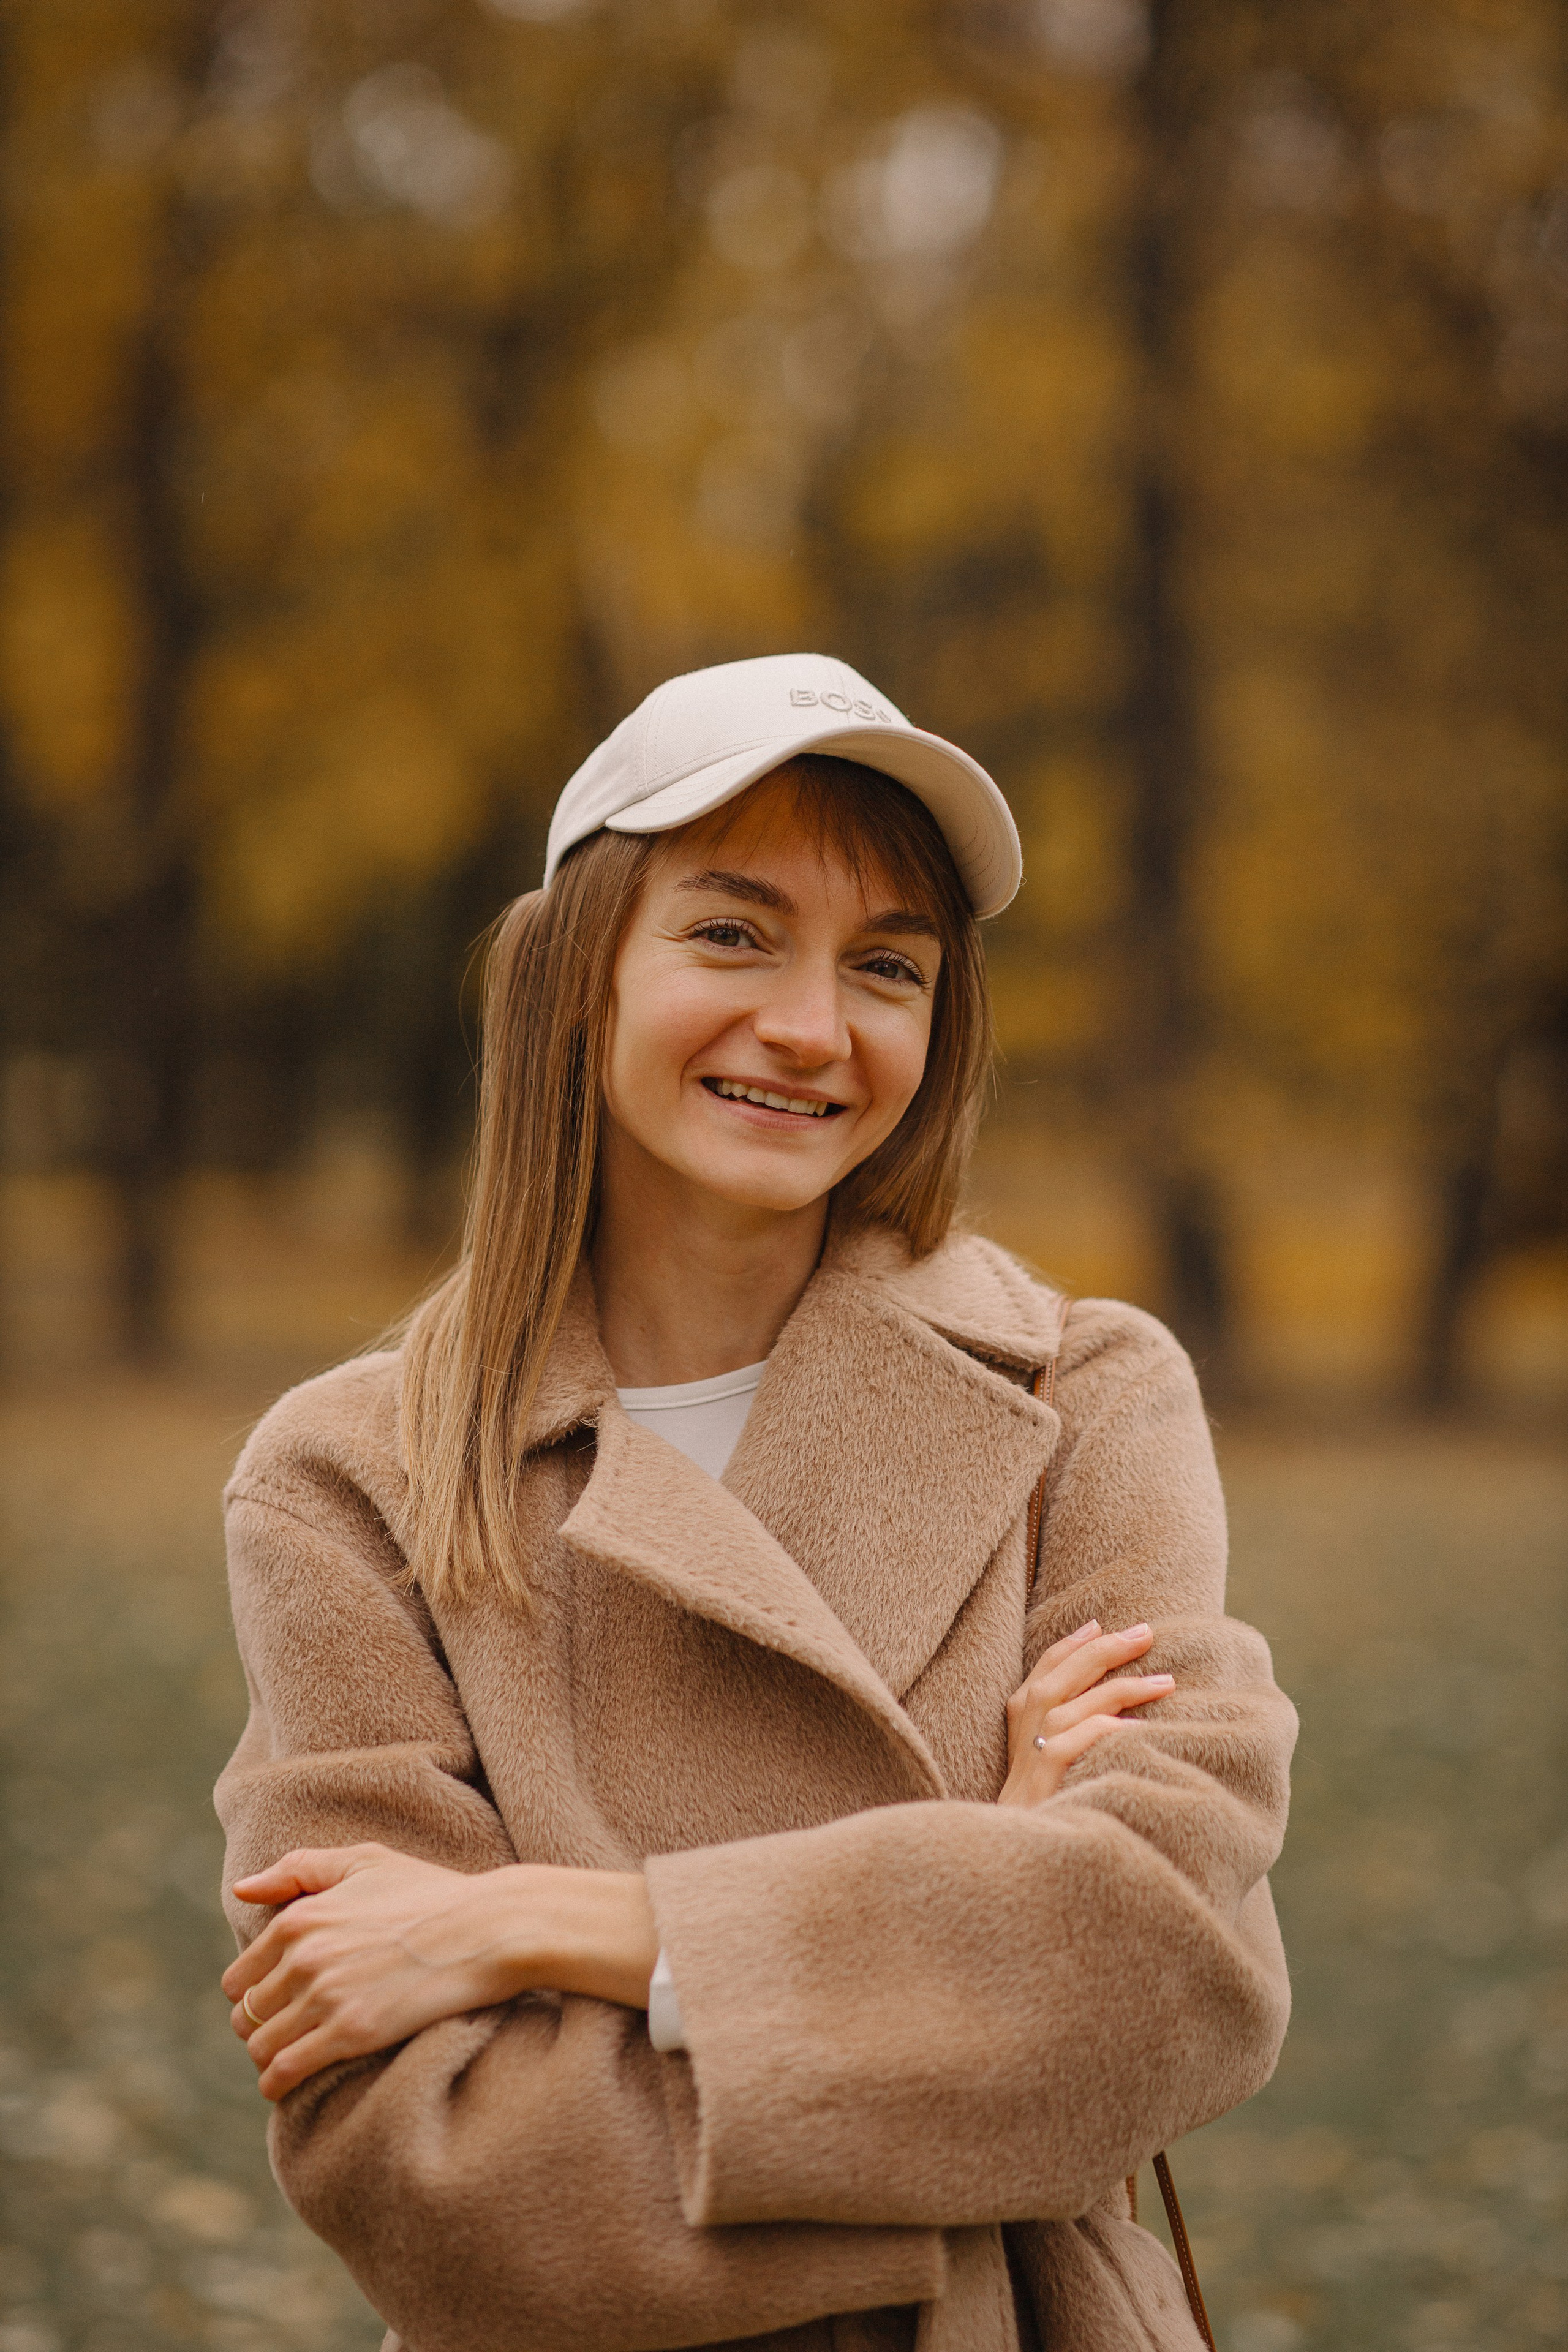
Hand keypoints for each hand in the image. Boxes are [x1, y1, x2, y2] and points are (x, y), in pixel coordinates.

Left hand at [222, 1844, 657, 2100]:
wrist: (487, 1927)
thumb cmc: (431, 1892)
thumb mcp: (365, 1862)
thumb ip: (298, 1870)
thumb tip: (242, 1889)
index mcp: (300, 1917)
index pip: (240, 1975)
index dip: (253, 1994)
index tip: (273, 2004)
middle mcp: (304, 1957)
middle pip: (247, 2014)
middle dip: (260, 2027)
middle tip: (286, 2034)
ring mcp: (326, 1996)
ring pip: (261, 2046)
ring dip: (268, 2057)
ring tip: (288, 2059)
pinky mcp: (351, 2032)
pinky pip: (285, 2070)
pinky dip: (278, 2083)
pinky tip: (288, 2084)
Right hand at [997, 1619, 1172, 1807]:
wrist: (1016, 1859)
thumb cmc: (1046, 1810)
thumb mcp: (1053, 1761)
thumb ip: (1075, 1727)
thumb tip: (1124, 1700)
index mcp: (1021, 1721)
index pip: (1046, 1668)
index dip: (1074, 1643)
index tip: (1101, 1623)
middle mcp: (1024, 1731)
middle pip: (1061, 1675)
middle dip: (1104, 1650)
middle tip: (1146, 1632)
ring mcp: (1031, 1756)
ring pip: (1072, 1705)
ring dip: (1120, 1690)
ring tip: (1167, 1683)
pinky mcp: (1043, 1781)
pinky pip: (1077, 1744)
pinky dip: (1107, 1730)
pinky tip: (1141, 1730)